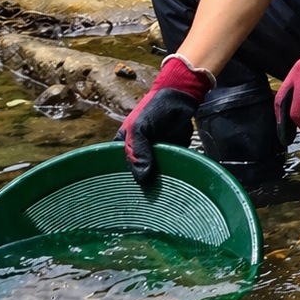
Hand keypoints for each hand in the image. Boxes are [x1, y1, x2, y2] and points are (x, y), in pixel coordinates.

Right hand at [117, 54, 213, 184]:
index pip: (119, 168)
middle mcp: (139, 152)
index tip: (127, 196)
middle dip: (143, 185)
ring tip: (161, 197)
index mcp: (124, 145)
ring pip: (155, 174)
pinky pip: (171, 168)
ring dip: (159, 183)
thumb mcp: (138, 128)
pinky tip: (174, 186)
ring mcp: (156, 155)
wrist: (180, 98)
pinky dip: (173, 175)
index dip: (122, 180)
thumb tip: (142, 177)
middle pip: (138, 173)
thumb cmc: (153, 109)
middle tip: (147, 200)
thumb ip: (137, 150)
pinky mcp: (172, 154)